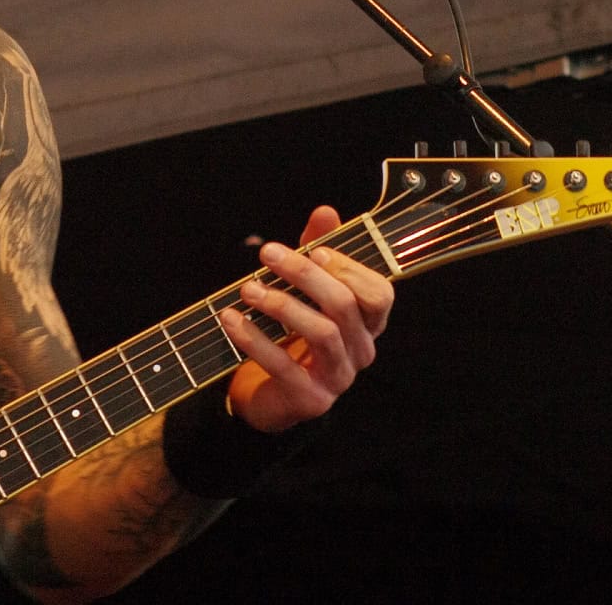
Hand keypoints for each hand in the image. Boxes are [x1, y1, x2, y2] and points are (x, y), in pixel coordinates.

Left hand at [218, 205, 392, 433]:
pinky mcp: (311, 400)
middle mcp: (360, 351)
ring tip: (247, 288)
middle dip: (304, 275)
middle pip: (345, 306)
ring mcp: (338, 378)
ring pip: (322, 333)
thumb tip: (326, 211)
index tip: (315, 249)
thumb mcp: (303, 289)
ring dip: (281, 305)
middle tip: (267, 255)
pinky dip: (255, 340)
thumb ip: (316, 251)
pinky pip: (285, 367)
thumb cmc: (291, 333)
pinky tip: (231, 319)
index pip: (380, 294)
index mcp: (366, 323)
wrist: (267, 392)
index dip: (350, 269)